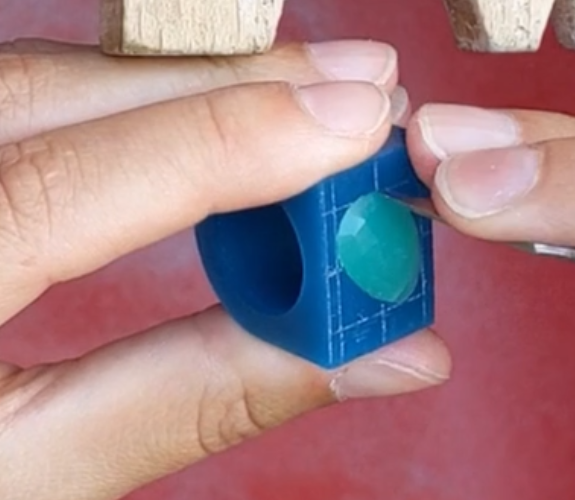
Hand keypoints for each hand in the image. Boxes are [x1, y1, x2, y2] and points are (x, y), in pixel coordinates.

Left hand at [0, 40, 448, 499]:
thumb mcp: (47, 470)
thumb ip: (210, 397)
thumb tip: (382, 353)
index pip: (51, 195)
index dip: (220, 146)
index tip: (355, 121)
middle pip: (57, 95)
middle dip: (235, 86)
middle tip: (366, 89)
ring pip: (53, 74)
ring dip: (201, 82)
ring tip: (316, 96)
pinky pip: (43, 91)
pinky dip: (145, 92)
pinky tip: (220, 107)